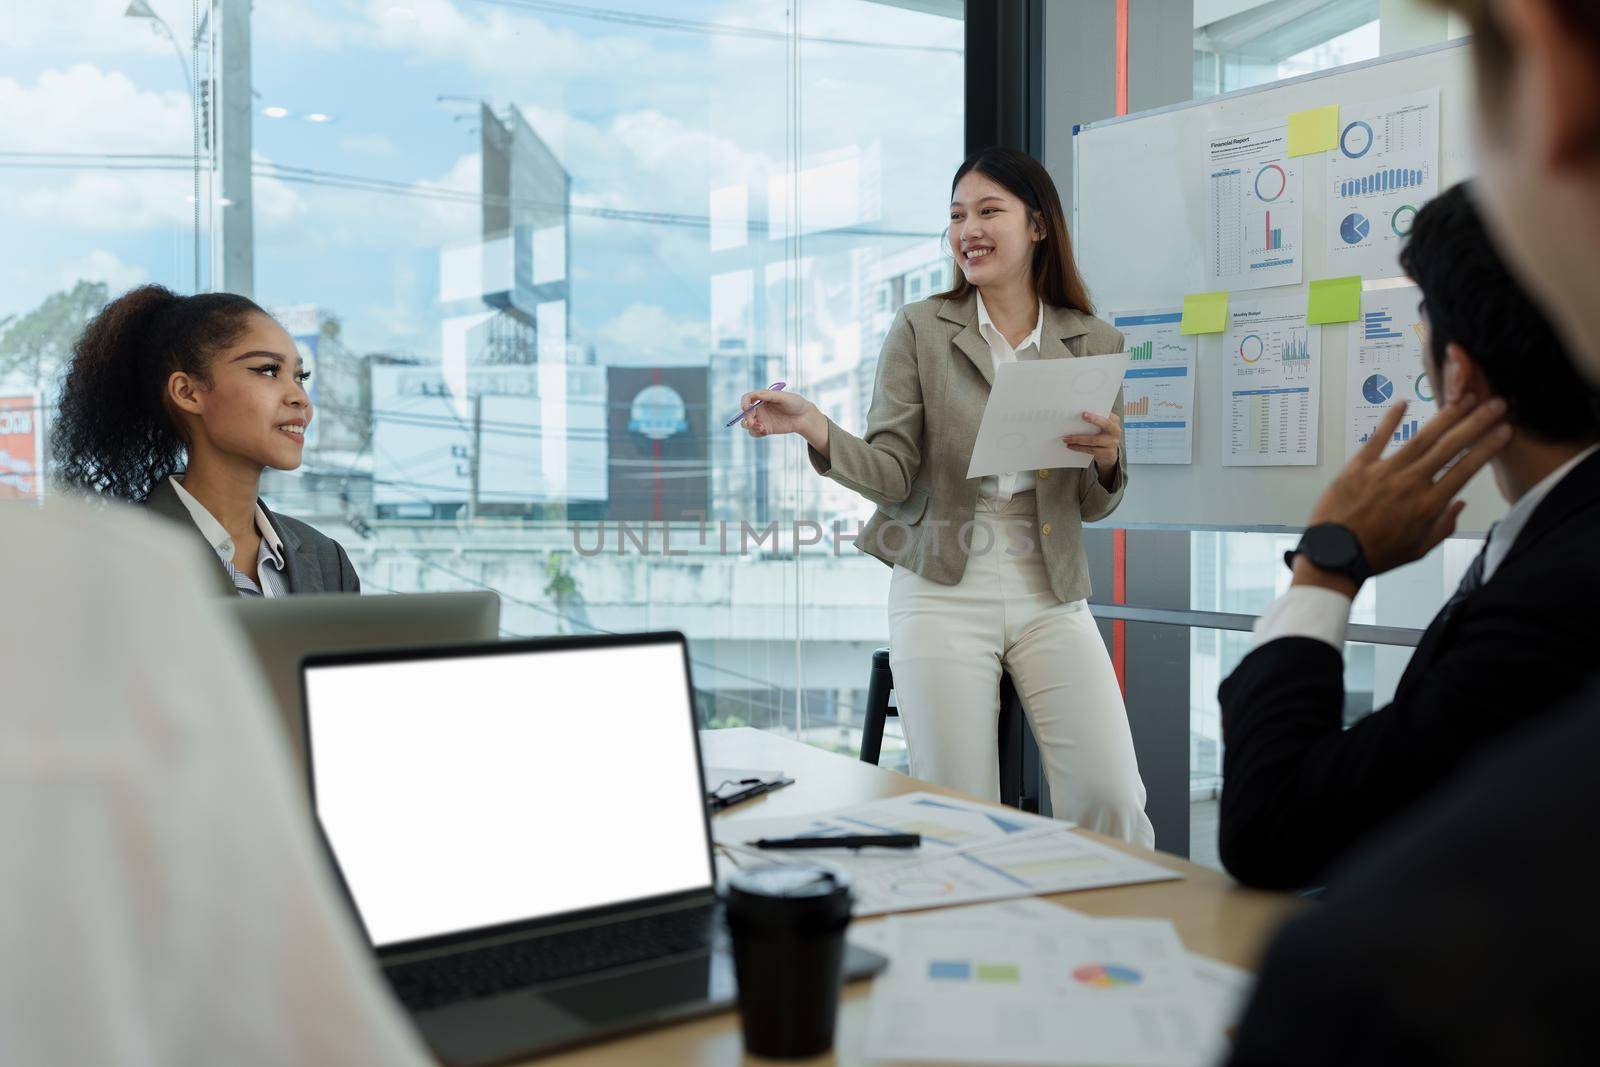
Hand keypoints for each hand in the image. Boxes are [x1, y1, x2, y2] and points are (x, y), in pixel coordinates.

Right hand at [740, 388, 815, 436]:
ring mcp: (762, 419)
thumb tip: (754, 395)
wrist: (804, 417)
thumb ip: (768, 395)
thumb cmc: (795, 403)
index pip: (747, 398)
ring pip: (747, 424)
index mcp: (762, 398)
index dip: (744, 402)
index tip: (745, 408)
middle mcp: (760, 408)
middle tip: (753, 423)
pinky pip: (754, 433)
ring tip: (761, 428)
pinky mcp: (766, 429)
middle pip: (746, 413)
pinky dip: (755, 433)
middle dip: (747, 418)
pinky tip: (764, 432)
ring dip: (750, 427)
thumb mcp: (783, 397)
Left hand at [1062, 411, 1121, 478]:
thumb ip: (1095, 419)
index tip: (1084, 413)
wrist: (1109, 453)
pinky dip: (1079, 448)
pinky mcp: (1107, 453)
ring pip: (1094, 440)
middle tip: (1080, 417)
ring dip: (1078, 439)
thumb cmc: (1102, 435)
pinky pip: (1091, 450)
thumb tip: (1077, 415)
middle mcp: (1116, 430)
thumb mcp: (1102, 426)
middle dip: (1094, 420)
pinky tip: (1070, 446)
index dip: (1096, 414)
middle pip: (1105, 424)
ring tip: (1066, 438)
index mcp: (1114, 420)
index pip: (1106, 414)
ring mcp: (1112, 442)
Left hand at [1296, 395, 1511, 593]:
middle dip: (1476, 423)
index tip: (1505, 430)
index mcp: (1429, 504)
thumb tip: (1460, 503)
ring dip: (1445, 416)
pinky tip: (1403, 402)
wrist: (1336, 554)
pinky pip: (1377, 437)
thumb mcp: (1419, 550)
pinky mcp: (1359, 465)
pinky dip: (1390, 419)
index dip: (1488, 448)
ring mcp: (1385, 471)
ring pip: (1421, 438)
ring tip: (1464, 398)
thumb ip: (1443, 526)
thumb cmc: (1378, 554)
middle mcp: (1412, 482)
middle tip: (1496, 402)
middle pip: (1450, 446)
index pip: (1466, 469)